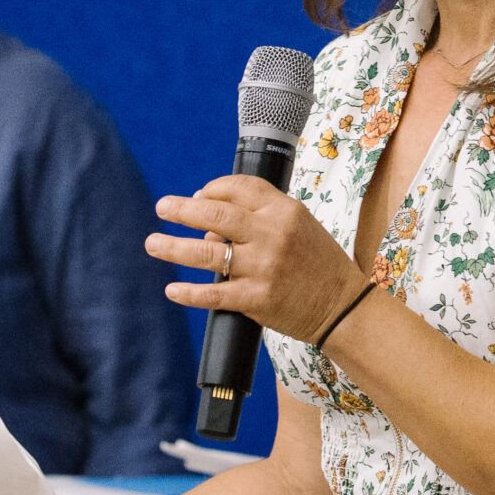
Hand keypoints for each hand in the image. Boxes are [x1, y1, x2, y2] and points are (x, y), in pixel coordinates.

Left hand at [146, 175, 370, 341]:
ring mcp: (262, 268)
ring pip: (206, 254)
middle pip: (214, 215)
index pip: (238, 188)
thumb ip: (257, 221)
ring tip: (153, 244)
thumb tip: (209, 229)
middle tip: (162, 208)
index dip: (212, 188)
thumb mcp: (298, 228)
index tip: (197, 195)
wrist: (342, 306)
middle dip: (181, 210)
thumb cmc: (318, 263)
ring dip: (173, 248)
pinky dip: (188, 293)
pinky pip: (213, 294)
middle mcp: (271, 235)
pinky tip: (172, 290)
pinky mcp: (256, 299)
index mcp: (284, 211)